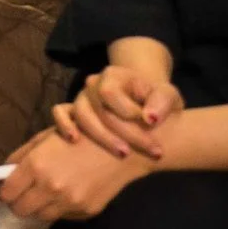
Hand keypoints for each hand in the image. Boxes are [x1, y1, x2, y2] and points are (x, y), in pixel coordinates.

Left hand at [0, 128, 150, 222]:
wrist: (120, 147)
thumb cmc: (79, 134)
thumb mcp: (45, 137)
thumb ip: (21, 156)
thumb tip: (4, 173)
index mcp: (36, 165)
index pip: (6, 193)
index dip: (2, 192)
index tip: (4, 188)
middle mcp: (50, 187)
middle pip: (20, 210)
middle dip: (16, 203)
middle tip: (21, 194)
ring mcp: (69, 202)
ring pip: (40, 216)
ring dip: (37, 207)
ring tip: (42, 194)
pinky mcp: (85, 211)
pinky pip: (62, 216)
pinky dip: (58, 208)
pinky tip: (65, 194)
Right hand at [57, 65, 184, 160]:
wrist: (144, 106)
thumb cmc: (155, 100)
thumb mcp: (168, 95)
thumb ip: (162, 101)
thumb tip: (150, 118)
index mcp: (113, 75)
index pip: (109, 93)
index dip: (127, 111)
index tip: (151, 126)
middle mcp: (93, 84)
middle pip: (98, 109)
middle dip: (125, 133)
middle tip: (150, 150)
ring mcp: (81, 98)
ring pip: (81, 115)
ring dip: (101, 137)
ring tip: (124, 153)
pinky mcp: (73, 111)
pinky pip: (59, 113)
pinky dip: (63, 125)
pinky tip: (75, 140)